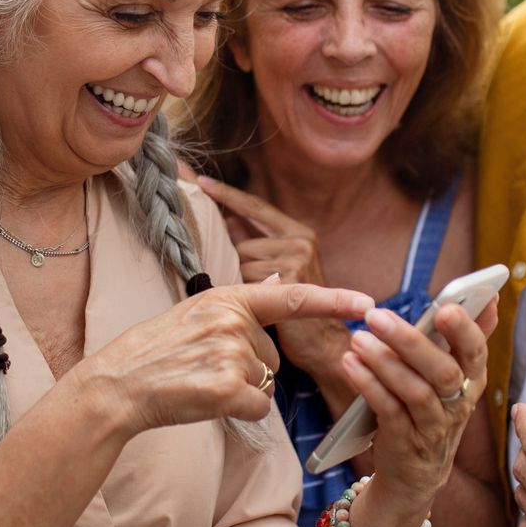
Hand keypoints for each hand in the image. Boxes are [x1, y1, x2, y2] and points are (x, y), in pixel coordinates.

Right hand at [72, 281, 373, 436]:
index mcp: (228, 297)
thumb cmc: (155, 353)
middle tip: (203, 367)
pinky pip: (258, 407)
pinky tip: (206, 401)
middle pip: (273, 357)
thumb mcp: (195, 312)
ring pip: (266, 384)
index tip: (368, 302)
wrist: (118, 385)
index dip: (334, 299)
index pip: (292, 296)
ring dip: (240, 392)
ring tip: (199, 382)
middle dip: (249, 369)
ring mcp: (232, 353)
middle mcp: (234, 319)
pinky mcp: (228, 387)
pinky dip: (238, 412)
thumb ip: (240, 305)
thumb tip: (280, 281)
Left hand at [194, 178, 352, 386]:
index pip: (255, 207)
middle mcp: (300, 240)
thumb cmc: (297, 313)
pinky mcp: (290, 276)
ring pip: (242, 262)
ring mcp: (296, 256)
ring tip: (262, 304)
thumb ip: (258, 245)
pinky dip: (246, 295)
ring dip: (242, 284)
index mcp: (298, 233)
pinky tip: (262, 310)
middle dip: (237, 266)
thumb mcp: (282, 272)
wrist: (325, 346)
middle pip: (241, 244)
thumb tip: (228, 222)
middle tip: (254, 293)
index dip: (226, 194)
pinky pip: (247, 280)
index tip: (199, 180)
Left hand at [339, 297, 496, 526]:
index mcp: (471, 381)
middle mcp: (458, 405)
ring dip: (383, 363)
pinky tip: (350, 364)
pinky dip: (369, 386)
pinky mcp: (405, 443)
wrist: (414, 475)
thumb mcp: (455, 380)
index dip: (465, 331)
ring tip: (358, 338)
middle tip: (377, 315)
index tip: (448, 307)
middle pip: (442, 371)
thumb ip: (467, 340)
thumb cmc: (431, 412)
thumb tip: (491, 298)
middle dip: (411, 342)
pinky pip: (388, 411)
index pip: (475, 352)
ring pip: (414, 392)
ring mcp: (433, 427)